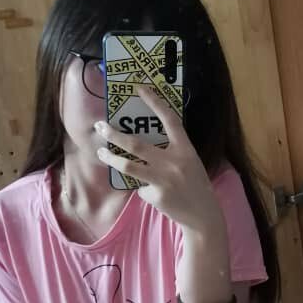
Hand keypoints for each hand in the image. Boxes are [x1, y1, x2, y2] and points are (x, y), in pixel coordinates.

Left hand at [96, 85, 222, 233]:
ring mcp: (163, 179)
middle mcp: (174, 162)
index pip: (169, 120)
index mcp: (186, 149)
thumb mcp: (189, 161)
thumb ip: (171, 150)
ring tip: (101, 153)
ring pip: (127, 166)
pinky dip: (141, 187)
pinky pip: (139, 187)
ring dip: (110, 158)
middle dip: (114, 134)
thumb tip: (142, 142)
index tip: (140, 89)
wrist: (202, 214)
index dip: (155, 102)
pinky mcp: (155, 195)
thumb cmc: (195, 184)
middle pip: (136, 144)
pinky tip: (152, 192)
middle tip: (100, 126)